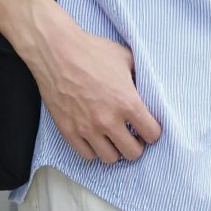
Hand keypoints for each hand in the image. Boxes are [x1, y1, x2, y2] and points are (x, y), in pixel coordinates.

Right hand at [24, 11, 161, 164]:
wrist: (57, 51)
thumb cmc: (92, 51)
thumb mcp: (124, 57)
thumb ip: (139, 75)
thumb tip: (147, 87)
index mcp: (127, 102)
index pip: (152, 134)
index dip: (152, 130)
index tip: (148, 126)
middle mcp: (109, 120)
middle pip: (133, 153)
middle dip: (137, 144)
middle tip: (132, 134)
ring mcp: (87, 128)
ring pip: (110, 158)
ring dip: (115, 149)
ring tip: (113, 136)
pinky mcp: (69, 131)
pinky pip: (87, 156)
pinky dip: (94, 149)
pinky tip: (95, 137)